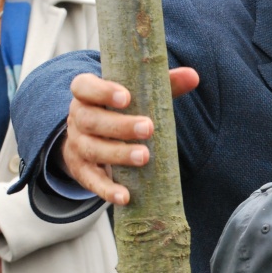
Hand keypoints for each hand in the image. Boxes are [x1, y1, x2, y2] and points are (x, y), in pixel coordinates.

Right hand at [61, 67, 198, 204]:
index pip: (83, 87)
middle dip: (119, 126)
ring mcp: (78, 145)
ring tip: (144, 157)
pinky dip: (107, 190)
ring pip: (92, 149)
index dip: (102, 91)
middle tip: (148, 128)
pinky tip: (124, 196)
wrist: (93, 137)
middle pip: (91, 120)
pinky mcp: (83, 171)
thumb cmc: (122, 110)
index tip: (126, 97)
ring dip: (117, 154)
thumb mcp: (140, 94)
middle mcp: (78, 118)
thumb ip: (165, 84)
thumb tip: (193, 76)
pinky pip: (92, 181)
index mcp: (87, 94)